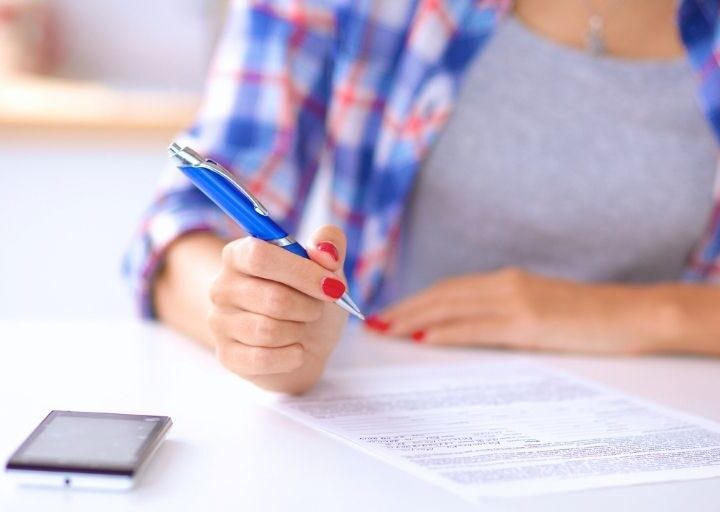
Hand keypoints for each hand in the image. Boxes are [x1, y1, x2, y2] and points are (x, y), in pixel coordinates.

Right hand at [208, 226, 348, 392]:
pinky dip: (291, 356)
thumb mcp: (327, 266)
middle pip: (271, 298)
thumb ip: (329, 243)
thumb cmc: (311, 298)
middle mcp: (223, 286)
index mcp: (240, 254)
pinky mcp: (227, 356)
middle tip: (316, 309)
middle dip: (308, 307)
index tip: (332, 286)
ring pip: (267, 331)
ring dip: (299, 331)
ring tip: (302, 327)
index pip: (259, 256)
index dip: (302, 272)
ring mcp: (220, 323)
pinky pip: (262, 358)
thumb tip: (325, 251)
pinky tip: (296, 350)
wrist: (308, 342)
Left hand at [368, 268, 676, 354]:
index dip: (416, 299)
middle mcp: (504, 284)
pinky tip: (424, 339)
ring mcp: (515, 302)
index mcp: (506, 280)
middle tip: (375, 323)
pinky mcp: (528, 323)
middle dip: (405, 309)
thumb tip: (469, 325)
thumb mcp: (538, 306)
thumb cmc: (586, 314)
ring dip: (414, 319)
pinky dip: (446, 332)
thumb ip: (504, 310)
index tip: (390, 311)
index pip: (449, 288)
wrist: (630, 313)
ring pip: (451, 308)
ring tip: (387, 331)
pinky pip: (477, 328)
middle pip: (442, 295)